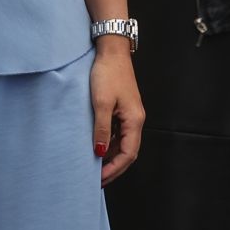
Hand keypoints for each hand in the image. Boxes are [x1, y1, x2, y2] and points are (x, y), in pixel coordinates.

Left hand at [90, 42, 142, 185]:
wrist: (111, 50)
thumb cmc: (108, 73)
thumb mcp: (101, 103)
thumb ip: (101, 129)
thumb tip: (99, 152)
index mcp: (134, 121)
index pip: (128, 154)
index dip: (114, 169)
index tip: (99, 179)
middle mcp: (135, 120)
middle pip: (127, 152)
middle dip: (113, 167)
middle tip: (96, 179)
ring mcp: (129, 114)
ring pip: (122, 143)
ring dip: (110, 156)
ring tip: (94, 167)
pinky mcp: (122, 109)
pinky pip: (117, 133)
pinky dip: (108, 143)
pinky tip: (96, 146)